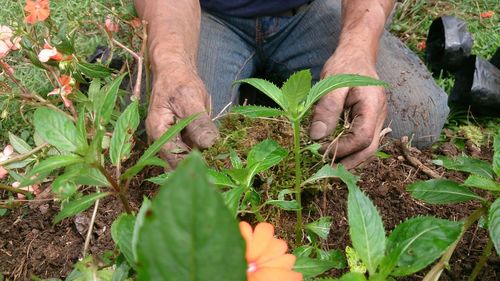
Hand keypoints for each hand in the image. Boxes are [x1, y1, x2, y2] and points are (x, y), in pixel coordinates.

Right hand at [146, 65, 218, 168]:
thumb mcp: (190, 99)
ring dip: (202, 159)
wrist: (175, 72)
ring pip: (186, 158)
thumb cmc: (180, 83)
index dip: (192, 165)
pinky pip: (191, 150)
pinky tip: (216, 152)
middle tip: (219, 166)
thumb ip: (198, 123)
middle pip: (179, 162)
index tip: (213, 168)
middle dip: (198, 165)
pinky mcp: (180, 139)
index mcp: (158, 132)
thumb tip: (209, 144)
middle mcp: (160, 140)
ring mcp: (170, 141)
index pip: (173, 158)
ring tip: (220, 161)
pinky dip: (203, 151)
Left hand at [310, 48, 386, 168]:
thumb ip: (326, 109)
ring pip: (368, 146)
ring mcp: (376, 118)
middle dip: (350, 162)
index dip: (343, 149)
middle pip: (370, 148)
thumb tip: (317, 137)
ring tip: (330, 165)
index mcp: (373, 106)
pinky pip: (363, 139)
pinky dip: (351, 149)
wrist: (357, 53)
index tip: (322, 151)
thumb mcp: (332, 84)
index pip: (362, 138)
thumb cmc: (345, 65)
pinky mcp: (369, 119)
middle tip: (328, 171)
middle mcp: (379, 115)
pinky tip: (336, 152)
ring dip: (350, 158)